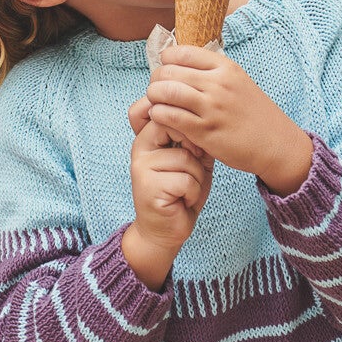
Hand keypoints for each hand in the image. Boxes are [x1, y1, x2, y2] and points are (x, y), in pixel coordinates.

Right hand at [121, 104, 211, 288]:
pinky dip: (192, 193)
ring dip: (196, 178)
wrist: (165, 230)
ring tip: (185, 189)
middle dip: (194, 150)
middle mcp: (140, 148)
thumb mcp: (192, 159)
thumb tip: (201, 119)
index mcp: (148, 137)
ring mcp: (141, 167)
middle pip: (176, 127)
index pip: (166, 111)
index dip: (187, 127)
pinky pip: (186, 180)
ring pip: (186, 159)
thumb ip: (194, 137)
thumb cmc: (181, 192)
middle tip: (192, 169)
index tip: (192, 149)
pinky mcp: (148, 187)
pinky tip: (182, 200)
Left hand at [145, 44, 313, 195]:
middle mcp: (218, 84)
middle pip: (169, 72)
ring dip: (154, 97)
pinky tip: (161, 117)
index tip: (166, 70)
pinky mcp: (205, 131)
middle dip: (156, 80)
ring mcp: (211, 108)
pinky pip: (170, 116)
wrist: (276, 144)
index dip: (167, 60)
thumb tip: (179, 63)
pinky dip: (159, 115)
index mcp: (225, 68)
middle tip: (157, 89)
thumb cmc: (253, 113)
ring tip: (156, 103)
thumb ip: (212, 72)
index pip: (182, 52)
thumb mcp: (238, 81)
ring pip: (165, 92)